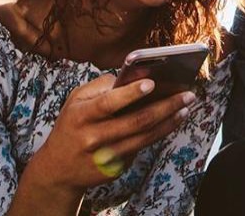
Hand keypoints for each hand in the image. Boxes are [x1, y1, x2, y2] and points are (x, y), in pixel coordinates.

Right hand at [23, 74, 193, 192]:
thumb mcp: (76, 101)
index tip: (152, 83)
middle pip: (135, 121)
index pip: (108, 103)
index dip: (130, 93)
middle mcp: (94, 137)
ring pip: (145, 137)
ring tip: (185, 107)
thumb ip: (101, 87)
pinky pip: (142, 147)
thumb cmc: (71, 125)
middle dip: (165, 106)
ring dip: (169, 121)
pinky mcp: (116, 168)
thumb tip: (134, 76)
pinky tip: (172, 121)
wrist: (58, 169)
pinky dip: (160, 133)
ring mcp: (106, 156)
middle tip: (187, 94)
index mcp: (81, 116)